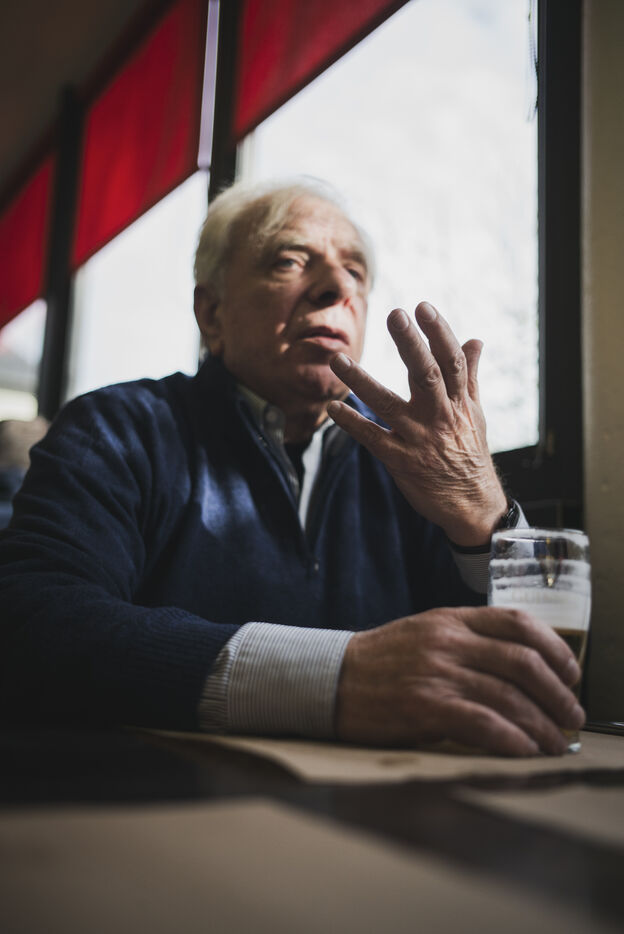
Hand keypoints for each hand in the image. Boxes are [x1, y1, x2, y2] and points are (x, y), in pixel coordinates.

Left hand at [328, 302, 506, 545]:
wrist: (472, 505)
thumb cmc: (471, 453)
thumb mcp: (476, 412)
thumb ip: (469, 375)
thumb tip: (475, 339)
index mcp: (458, 402)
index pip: (451, 360)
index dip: (439, 332)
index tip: (422, 306)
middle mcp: (440, 416)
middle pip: (426, 374)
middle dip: (410, 344)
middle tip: (395, 314)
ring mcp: (418, 439)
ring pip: (388, 404)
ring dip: (361, 381)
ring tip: (338, 360)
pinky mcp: (400, 460)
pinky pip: (372, 438)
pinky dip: (352, 423)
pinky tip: (333, 408)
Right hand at [335, 607, 584, 755]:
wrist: (330, 678)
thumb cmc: (382, 662)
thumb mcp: (427, 634)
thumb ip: (469, 643)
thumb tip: (521, 672)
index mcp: (451, 619)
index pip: (518, 622)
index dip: (555, 648)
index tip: (571, 673)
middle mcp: (448, 641)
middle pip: (523, 662)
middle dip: (558, 694)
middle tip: (571, 717)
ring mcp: (436, 672)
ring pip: (508, 696)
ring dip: (542, 726)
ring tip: (555, 744)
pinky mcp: (424, 706)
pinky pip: (482, 722)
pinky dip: (511, 739)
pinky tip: (524, 751)